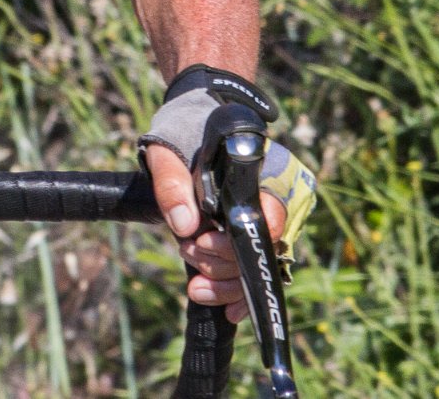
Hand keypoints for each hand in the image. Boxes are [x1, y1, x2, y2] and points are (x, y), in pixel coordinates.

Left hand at [143, 142, 289, 322]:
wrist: (187, 131)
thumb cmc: (181, 136)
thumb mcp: (167, 153)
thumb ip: (172, 183)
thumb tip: (184, 225)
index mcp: (260, 172)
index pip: (271, 217)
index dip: (239, 242)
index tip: (202, 242)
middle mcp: (271, 200)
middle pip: (263, 249)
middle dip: (221, 262)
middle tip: (187, 250)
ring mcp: (263, 221)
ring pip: (256, 266)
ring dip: (224, 281)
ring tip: (194, 281)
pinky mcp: (250, 237)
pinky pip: (252, 272)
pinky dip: (236, 293)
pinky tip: (222, 307)